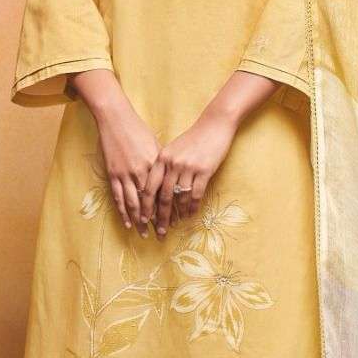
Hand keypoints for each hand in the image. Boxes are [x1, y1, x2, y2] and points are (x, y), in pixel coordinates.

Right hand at [93, 98, 162, 236]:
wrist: (115, 118)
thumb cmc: (138, 129)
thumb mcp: (155, 145)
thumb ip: (161, 164)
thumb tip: (170, 180)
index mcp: (155, 164)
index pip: (164, 192)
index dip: (169, 208)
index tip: (175, 222)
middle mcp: (141, 171)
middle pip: (150, 202)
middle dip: (156, 220)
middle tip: (161, 235)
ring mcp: (125, 173)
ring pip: (134, 203)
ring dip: (140, 221)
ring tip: (145, 234)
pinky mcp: (113, 173)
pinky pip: (118, 197)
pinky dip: (123, 212)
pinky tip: (127, 223)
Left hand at [140, 109, 238, 236]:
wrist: (214, 125)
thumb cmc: (193, 139)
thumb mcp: (173, 149)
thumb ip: (164, 166)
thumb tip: (156, 189)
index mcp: (161, 159)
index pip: (149, 187)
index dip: (145, 206)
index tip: (143, 219)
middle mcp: (172, 164)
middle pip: (162, 196)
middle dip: (159, 217)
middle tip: (159, 232)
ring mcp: (188, 167)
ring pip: (179, 198)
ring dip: (177, 214)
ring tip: (175, 225)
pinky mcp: (204, 170)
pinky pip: (196, 194)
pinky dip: (192, 207)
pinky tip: (190, 215)